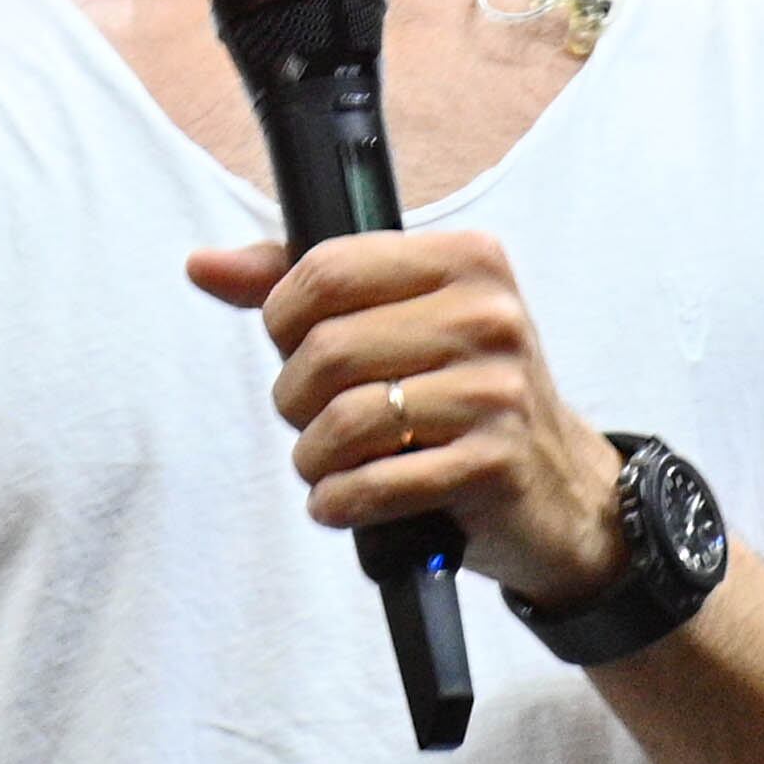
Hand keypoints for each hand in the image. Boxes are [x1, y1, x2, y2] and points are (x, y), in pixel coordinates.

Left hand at [191, 227, 630, 606]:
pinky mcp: (493, 464)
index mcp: (465, 260)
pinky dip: (340, 503)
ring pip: (342, 420)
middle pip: (325, 350)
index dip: (284, 319)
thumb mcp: (400, 321)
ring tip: (331, 465)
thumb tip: (202, 265)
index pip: (326, 270)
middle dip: (295, 399)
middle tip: (314, 419)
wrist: (561, 488)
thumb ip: (301, 286)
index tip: (297, 349)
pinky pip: (373, 484)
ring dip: (315, 459)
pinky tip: (347, 501)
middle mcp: (488, 316)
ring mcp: (496, 391)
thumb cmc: (462, 394)